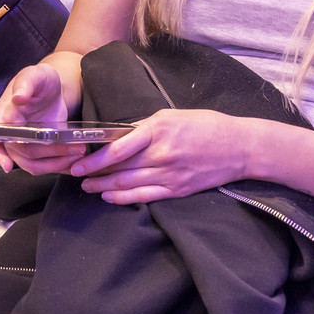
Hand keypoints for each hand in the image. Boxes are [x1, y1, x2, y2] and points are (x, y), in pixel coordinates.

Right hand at [0, 63, 84, 175]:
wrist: (50, 91)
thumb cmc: (39, 81)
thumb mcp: (35, 75)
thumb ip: (26, 83)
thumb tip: (18, 97)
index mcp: (2, 114)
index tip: (7, 165)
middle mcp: (9, 134)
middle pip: (22, 153)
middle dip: (50, 153)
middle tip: (77, 147)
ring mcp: (22, 145)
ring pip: (33, 165)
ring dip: (56, 163)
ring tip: (78, 153)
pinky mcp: (37, 152)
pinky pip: (44, 166)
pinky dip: (60, 167)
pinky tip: (74, 162)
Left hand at [70, 109, 251, 204]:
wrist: (239, 147)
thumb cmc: (205, 125)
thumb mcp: (170, 116)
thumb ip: (143, 126)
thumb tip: (118, 135)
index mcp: (156, 131)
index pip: (117, 149)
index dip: (93, 158)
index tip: (77, 162)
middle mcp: (160, 154)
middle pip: (118, 168)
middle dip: (93, 173)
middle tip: (74, 174)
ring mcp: (169, 174)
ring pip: (127, 184)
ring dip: (103, 186)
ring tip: (87, 187)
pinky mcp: (177, 189)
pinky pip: (145, 196)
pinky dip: (123, 198)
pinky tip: (109, 196)